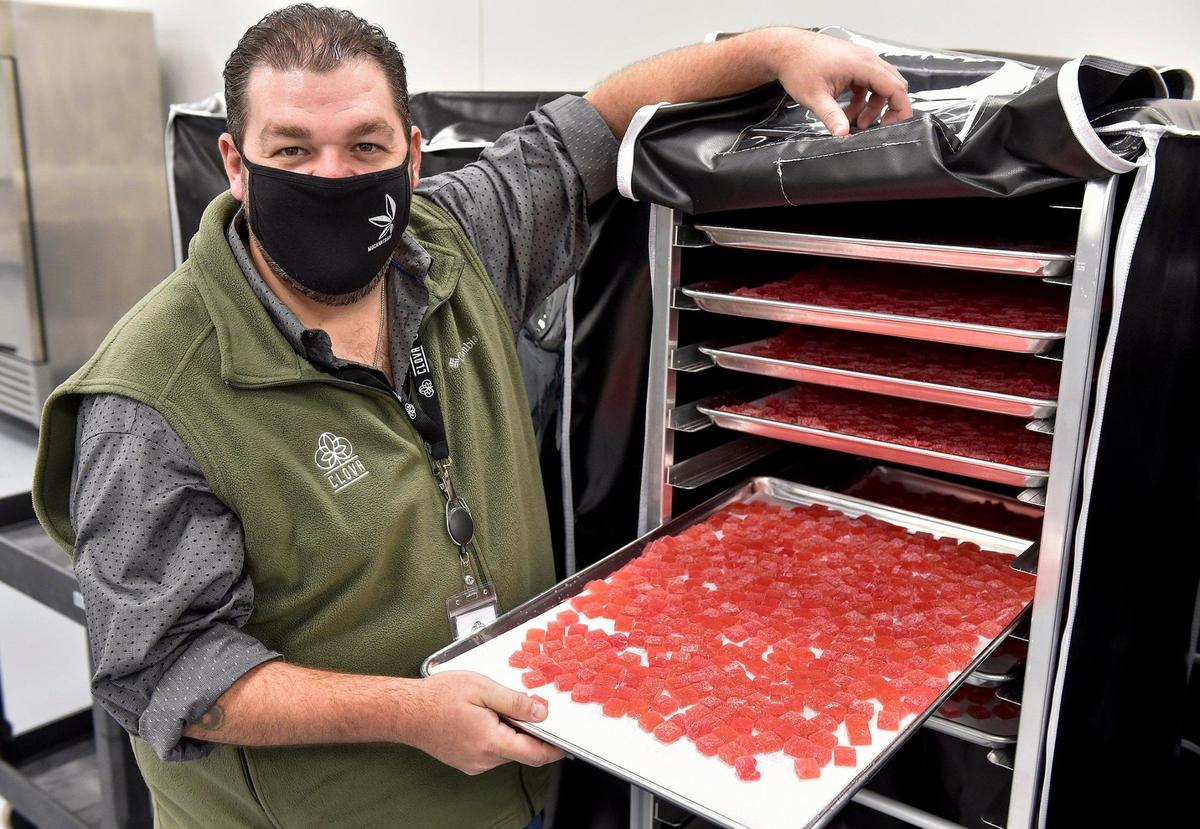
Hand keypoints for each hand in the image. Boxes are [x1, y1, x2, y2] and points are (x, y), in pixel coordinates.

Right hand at [405, 671, 565, 775]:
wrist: (405, 711)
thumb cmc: (438, 697)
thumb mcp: (482, 688)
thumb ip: (515, 701)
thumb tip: (541, 712)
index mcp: (490, 741)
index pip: (534, 754)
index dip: (554, 748)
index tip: (564, 740)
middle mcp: (483, 759)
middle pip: (520, 750)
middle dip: (528, 730)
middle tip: (523, 705)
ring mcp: (473, 764)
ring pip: (505, 750)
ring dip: (509, 732)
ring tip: (493, 707)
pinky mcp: (465, 761)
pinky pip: (490, 751)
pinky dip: (495, 735)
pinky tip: (483, 717)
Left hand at [765, 29, 911, 136]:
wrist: (785, 50)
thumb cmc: (798, 66)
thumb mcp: (815, 97)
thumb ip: (832, 116)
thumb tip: (843, 134)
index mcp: (863, 64)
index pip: (896, 87)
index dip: (900, 109)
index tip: (893, 126)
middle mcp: (866, 59)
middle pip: (892, 86)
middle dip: (888, 109)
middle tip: (877, 127)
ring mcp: (860, 61)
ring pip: (879, 86)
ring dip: (871, 107)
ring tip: (856, 124)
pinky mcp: (852, 65)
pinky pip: (866, 85)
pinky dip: (861, 100)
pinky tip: (846, 113)